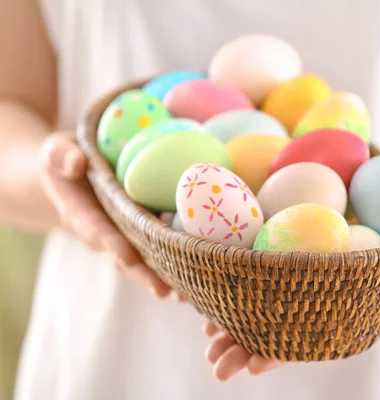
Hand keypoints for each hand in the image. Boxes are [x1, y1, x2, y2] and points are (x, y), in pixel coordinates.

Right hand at [40, 131, 180, 299]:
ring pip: (148, 261)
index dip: (112, 245)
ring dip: (168, 278)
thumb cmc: (66, 161)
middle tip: (166, 292)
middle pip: (127, 259)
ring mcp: (127, 238)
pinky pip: (163, 249)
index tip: (128, 257)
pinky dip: (182, 261)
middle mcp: (107, 234)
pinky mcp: (145, 235)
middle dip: (146, 276)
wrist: (74, 176)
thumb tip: (76, 164)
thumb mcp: (55, 151)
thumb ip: (61, 155)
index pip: (97, 231)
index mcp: (82, 216)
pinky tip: (207, 272)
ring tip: (190, 295)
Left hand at [203, 287, 379, 381]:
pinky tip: (206, 301)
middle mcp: (302, 312)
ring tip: (207, 339)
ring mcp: (285, 293)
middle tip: (217, 365)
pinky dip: (225, 295)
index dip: (277, 355)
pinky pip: (246, 283)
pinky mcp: (276, 264)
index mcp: (325, 323)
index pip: (298, 344)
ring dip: (225, 327)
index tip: (255, 367)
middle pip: (266, 333)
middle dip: (241, 350)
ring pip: (250, 313)